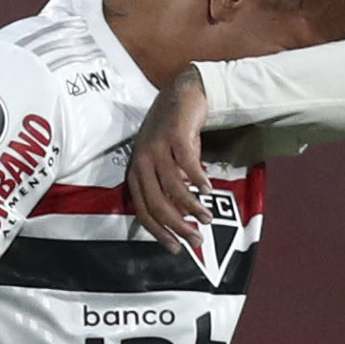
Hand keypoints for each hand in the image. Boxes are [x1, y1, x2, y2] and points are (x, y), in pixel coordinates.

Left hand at [126, 66, 212, 253]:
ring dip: (192, 206)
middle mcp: (141, 162)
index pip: (143, 211)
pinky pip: (185, 162)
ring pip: (172, 187)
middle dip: (178, 226)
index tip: (177, 248)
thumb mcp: (167, 165)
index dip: (159, 232)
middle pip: (157, 203)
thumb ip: (170, 188)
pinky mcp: (174, 135)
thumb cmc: (174, 137)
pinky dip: (197, 179)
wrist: (181, 96)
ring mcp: (156, 148)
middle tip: (198, 240)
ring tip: (208, 218)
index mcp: (136, 173)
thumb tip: (183, 217)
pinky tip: (207, 190)